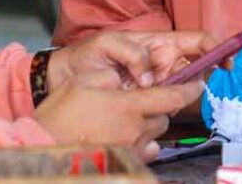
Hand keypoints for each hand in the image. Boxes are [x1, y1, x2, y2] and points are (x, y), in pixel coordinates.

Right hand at [34, 78, 202, 160]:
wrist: (43, 145)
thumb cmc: (60, 114)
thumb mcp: (85, 83)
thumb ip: (112, 78)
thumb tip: (125, 81)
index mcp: (128, 106)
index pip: (169, 96)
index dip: (188, 90)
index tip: (198, 84)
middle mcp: (134, 129)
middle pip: (162, 116)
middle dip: (157, 108)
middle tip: (138, 102)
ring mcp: (130, 149)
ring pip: (153, 134)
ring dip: (147, 125)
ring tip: (126, 120)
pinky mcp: (124, 161)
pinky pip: (145, 151)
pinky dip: (142, 143)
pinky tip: (127, 137)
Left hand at [48, 31, 218, 92]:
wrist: (66, 79)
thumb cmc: (87, 56)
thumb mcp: (108, 44)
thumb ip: (133, 53)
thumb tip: (151, 76)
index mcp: (160, 42)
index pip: (198, 41)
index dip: (218, 48)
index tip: (229, 62)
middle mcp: (164, 61)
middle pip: (196, 70)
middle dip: (190, 80)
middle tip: (160, 85)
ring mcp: (158, 82)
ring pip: (182, 91)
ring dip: (171, 96)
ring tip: (136, 90)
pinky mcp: (150, 100)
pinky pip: (166, 105)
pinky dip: (159, 108)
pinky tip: (137, 102)